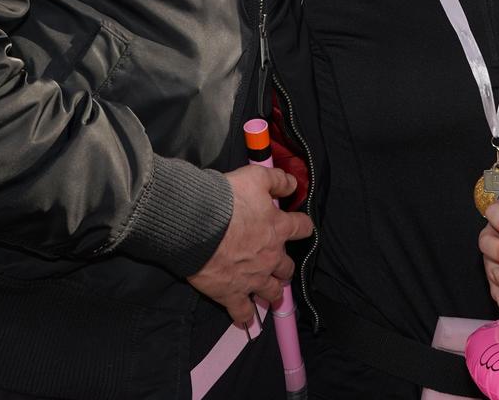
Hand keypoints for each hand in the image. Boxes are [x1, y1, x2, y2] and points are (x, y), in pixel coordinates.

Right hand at [187, 165, 313, 327]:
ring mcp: (253, 278)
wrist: (196, 225)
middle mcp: (271, 257)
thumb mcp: (255, 178)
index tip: (300, 228)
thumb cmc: (225, 199)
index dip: (302, 227)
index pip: (302, 228)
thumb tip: (292, 184)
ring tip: (270, 294)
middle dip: (284, 267)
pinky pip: (242, 312)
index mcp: (278, 229)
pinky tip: (245, 321)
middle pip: (288, 267)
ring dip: (272, 293)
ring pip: (272, 292)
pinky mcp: (232, 293)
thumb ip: (276, 180)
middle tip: (278, 265)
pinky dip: (244, 317)